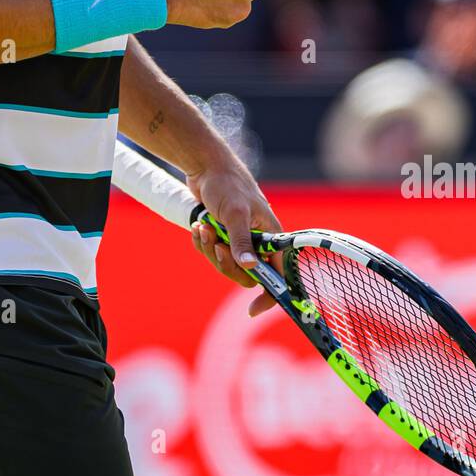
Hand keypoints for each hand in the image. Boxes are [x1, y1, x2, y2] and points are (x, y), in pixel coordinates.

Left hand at [184, 162, 281, 316]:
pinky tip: (197, 226)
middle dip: (227, 263)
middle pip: (246, 274)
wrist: (205, 165)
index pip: (278, 273)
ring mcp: (238, 238)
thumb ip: (242, 241)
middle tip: (217, 245)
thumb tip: (251, 268)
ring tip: (203, 227)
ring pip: (226, 264)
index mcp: (270, 235)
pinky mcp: (221, 234)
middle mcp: (257, 240)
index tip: (252, 310)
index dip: (270, 294)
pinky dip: (202, 242)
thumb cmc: (226, 183)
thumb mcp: (235, 212)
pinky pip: (211, 252)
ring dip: (210, 248)